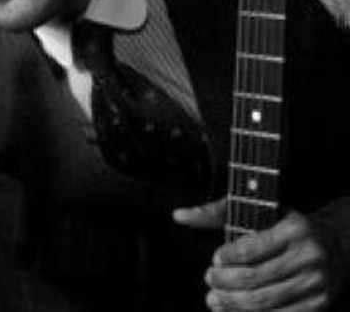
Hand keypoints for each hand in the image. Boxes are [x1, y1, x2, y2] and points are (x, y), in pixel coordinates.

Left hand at [175, 200, 341, 309]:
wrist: (335, 245)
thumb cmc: (284, 226)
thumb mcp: (257, 211)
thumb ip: (215, 212)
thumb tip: (178, 215)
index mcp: (295, 229)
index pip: (250, 249)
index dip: (225, 258)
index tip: (215, 259)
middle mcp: (310, 256)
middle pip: (253, 279)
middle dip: (222, 283)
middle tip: (209, 279)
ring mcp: (317, 283)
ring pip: (263, 302)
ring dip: (231, 304)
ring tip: (214, 298)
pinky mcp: (320, 305)